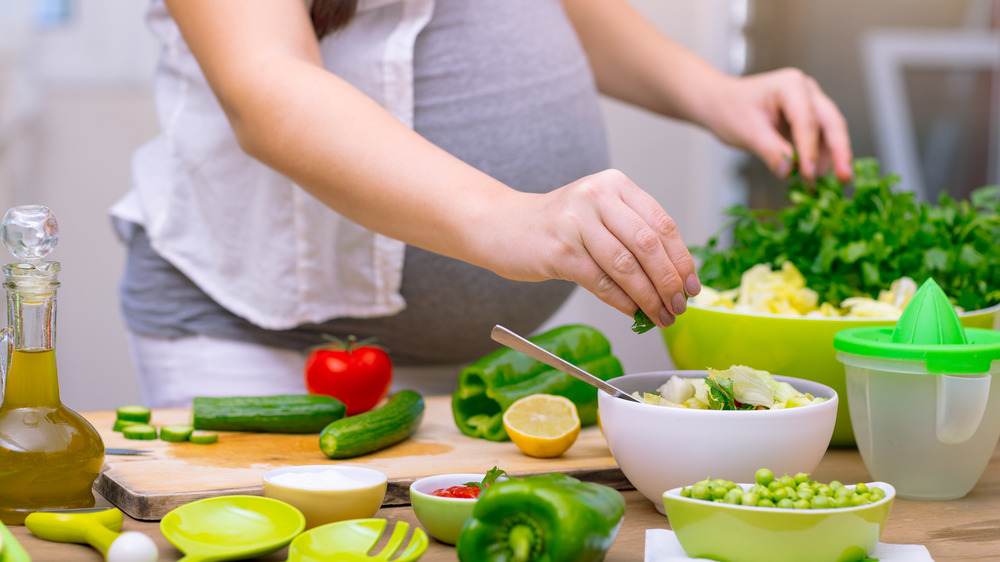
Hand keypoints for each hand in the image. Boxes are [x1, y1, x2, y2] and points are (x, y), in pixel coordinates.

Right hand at [488, 169, 700, 327]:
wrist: (502, 225)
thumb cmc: (557, 225)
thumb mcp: (599, 214)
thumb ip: (633, 235)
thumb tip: (674, 278)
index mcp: (615, 184)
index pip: (662, 224)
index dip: (682, 259)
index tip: (691, 286)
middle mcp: (597, 196)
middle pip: (648, 245)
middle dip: (669, 282)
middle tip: (678, 307)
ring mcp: (577, 222)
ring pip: (627, 266)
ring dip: (649, 297)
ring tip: (660, 316)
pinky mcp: (560, 250)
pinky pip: (601, 282)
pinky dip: (623, 302)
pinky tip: (633, 313)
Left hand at [703, 68, 852, 182]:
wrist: (720, 103)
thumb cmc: (730, 110)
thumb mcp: (747, 132)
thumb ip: (770, 151)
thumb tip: (789, 171)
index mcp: (790, 85)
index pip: (806, 119)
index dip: (809, 149)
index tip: (808, 174)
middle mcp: (806, 90)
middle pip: (830, 122)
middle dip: (839, 151)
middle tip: (845, 177)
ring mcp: (809, 102)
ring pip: (830, 130)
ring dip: (832, 157)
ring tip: (832, 183)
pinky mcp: (807, 117)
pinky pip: (820, 138)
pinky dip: (819, 156)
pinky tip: (817, 176)